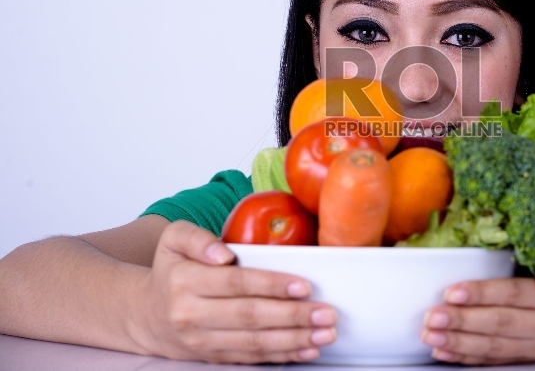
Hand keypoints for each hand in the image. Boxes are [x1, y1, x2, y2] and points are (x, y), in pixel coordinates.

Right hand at [127, 220, 336, 363]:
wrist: (145, 314)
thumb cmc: (170, 269)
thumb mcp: (173, 239)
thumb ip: (196, 237)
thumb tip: (224, 253)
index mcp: (185, 281)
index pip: (235, 283)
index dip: (271, 285)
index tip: (304, 285)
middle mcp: (192, 315)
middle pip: (249, 317)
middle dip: (293, 316)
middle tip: (326, 312)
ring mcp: (202, 341)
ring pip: (253, 343)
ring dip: (294, 340)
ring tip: (325, 332)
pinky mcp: (213, 357)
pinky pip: (251, 358)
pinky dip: (282, 356)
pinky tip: (307, 349)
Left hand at [421, 245, 534, 364]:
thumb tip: (528, 238)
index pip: (514, 294)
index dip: (482, 294)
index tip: (452, 292)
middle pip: (501, 324)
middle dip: (463, 320)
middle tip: (433, 316)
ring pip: (494, 347)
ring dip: (458, 342)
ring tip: (430, 335)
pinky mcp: (526, 360)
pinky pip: (493, 361)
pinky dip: (465, 357)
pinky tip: (442, 351)